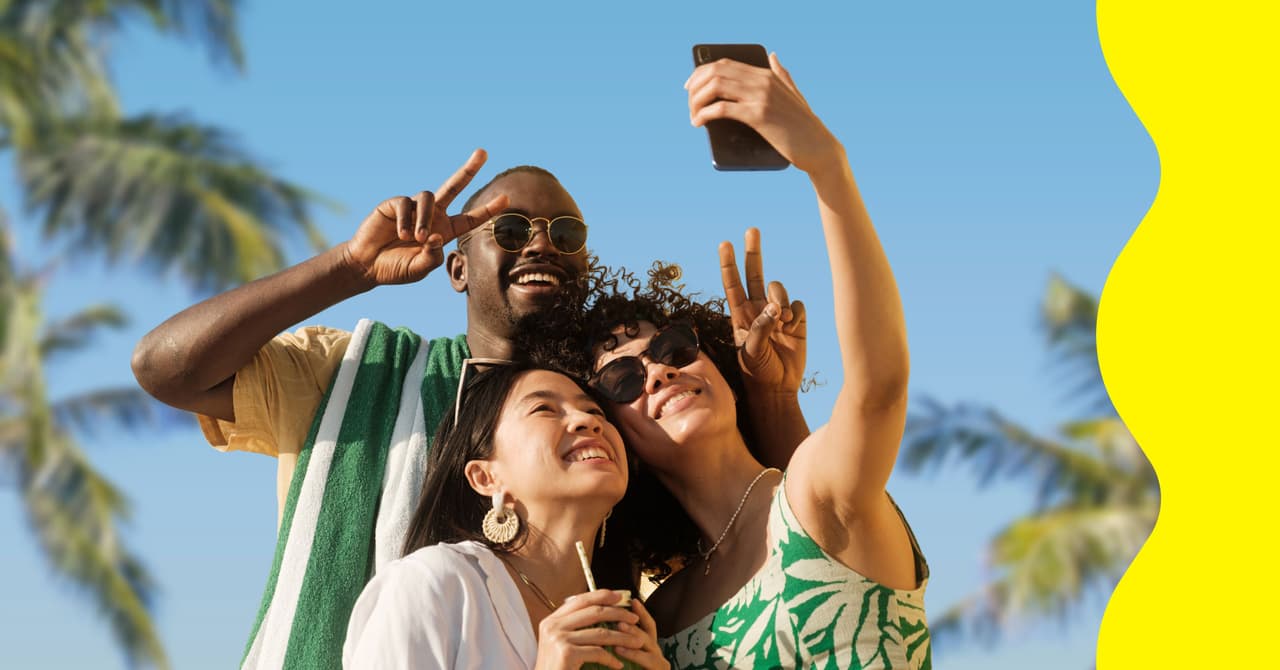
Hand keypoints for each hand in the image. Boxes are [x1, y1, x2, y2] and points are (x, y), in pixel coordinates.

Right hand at [342, 148, 509, 287]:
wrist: (367, 266)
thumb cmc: (396, 268)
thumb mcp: (419, 269)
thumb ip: (432, 256)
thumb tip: (434, 236)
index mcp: (444, 231)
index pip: (470, 218)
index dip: (488, 209)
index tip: (506, 198)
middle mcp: (432, 215)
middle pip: (454, 186)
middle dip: (469, 169)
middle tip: (484, 152)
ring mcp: (414, 207)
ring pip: (429, 197)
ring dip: (425, 218)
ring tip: (415, 239)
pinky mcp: (396, 204)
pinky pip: (407, 204)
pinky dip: (407, 220)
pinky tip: (401, 234)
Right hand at [533, 589, 642, 669]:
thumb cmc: (555, 668)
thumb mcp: (559, 642)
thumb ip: (573, 626)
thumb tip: (601, 610)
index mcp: (552, 620)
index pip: (581, 600)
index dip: (602, 595)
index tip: (621, 597)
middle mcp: (553, 626)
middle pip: (594, 612)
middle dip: (618, 614)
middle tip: (634, 619)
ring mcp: (559, 639)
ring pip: (601, 633)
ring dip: (623, 637)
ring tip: (636, 642)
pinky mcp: (566, 653)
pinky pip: (598, 652)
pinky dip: (611, 658)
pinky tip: (618, 664)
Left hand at [612, 598, 669, 669]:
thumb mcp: (629, 654)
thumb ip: (622, 643)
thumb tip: (611, 627)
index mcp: (649, 646)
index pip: (648, 624)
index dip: (641, 612)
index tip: (632, 600)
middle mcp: (656, 651)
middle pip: (649, 630)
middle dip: (635, 619)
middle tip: (620, 611)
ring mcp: (660, 662)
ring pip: (648, 643)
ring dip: (633, 633)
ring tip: (619, 626)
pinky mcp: (659, 669)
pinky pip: (647, 660)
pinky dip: (632, 654)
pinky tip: (619, 649)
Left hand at [686, 53, 842, 175]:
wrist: (819, 148)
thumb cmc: (804, 126)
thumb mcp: (793, 93)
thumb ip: (782, 74)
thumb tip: (772, 55)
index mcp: (766, 75)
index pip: (724, 64)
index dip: (701, 73)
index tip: (689, 87)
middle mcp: (762, 81)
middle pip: (715, 73)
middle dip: (695, 88)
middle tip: (689, 105)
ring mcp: (761, 97)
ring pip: (715, 87)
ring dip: (697, 101)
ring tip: (693, 116)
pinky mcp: (759, 116)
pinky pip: (722, 109)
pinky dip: (705, 114)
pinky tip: (699, 123)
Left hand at [720, 228, 806, 396]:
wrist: (778, 388)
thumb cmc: (758, 372)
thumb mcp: (751, 352)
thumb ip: (760, 328)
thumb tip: (774, 307)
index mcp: (740, 315)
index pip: (732, 283)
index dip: (728, 264)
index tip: (724, 244)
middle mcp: (757, 309)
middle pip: (754, 273)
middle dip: (753, 252)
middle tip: (752, 230)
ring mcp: (777, 313)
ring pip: (778, 289)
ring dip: (780, 299)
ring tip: (781, 320)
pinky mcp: (797, 320)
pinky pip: (797, 304)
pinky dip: (795, 313)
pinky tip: (792, 328)